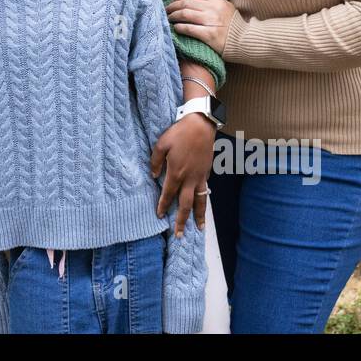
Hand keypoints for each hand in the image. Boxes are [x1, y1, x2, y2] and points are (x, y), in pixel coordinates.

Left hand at [150, 113, 214, 234]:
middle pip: (186, 204)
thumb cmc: (179, 133)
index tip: (160, 215)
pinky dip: (204, 201)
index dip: (164, 206)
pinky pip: (205, 191)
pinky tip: (202, 206)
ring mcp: (200, 176)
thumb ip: (155, 161)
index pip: (168, 194)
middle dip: (182, 221)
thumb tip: (154, 176)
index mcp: (176, 172)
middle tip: (180, 235)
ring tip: (199, 228)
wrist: (201, 125)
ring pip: (200, 201)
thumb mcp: (161, 144)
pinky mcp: (207, 172)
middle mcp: (189, 179)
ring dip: (199, 216)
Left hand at [166, 0, 234, 53]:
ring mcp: (211, 21)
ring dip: (174, 16)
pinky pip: (189, 28)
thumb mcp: (224, 4)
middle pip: (186, 3)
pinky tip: (176, 28)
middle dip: (173, 6)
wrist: (243, 41)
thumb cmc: (232, 23)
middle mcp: (213, 8)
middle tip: (167, 10)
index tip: (172, 1)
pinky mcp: (209, 34)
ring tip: (169, 18)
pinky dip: (180, 27)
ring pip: (185, 14)